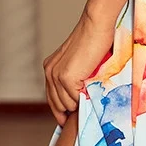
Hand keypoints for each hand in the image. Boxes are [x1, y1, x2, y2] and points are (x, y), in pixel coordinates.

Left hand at [43, 8, 116, 126]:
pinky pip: (75, 101)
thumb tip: (81, 97)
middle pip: (57, 104)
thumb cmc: (94, 40)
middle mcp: (49, 72)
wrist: (96, 26)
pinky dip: (84, 100)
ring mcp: (56, 76)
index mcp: (50, 68)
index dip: (60, 110)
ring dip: (79, 105)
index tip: (67, 120)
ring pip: (66, 105)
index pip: (52, 97)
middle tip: (82, 115)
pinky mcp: (66, 79)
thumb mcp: (79, 61)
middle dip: (69, 111)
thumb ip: (75, 76)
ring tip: (91, 101)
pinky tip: (92, 94)